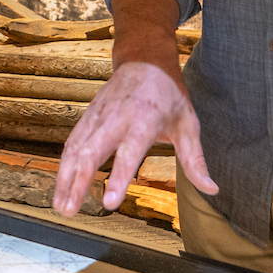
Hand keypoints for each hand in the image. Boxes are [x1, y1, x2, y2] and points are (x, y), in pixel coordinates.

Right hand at [53, 61, 216, 215]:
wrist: (145, 61)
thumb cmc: (169, 95)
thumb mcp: (189, 124)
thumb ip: (196, 160)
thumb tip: (211, 189)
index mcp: (144, 121)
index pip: (129, 155)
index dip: (118, 179)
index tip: (109, 203)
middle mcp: (115, 119)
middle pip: (91, 154)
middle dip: (78, 183)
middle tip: (70, 211)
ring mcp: (97, 117)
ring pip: (75, 150)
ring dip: (65, 179)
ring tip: (60, 207)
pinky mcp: (87, 117)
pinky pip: (72, 143)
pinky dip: (63, 166)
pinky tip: (60, 186)